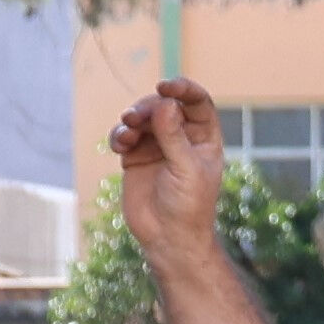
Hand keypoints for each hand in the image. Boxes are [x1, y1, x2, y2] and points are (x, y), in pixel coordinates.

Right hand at [103, 79, 231, 254]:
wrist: (168, 238)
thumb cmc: (188, 206)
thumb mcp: (185, 169)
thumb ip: (173, 136)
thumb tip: (165, 103)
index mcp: (204, 137)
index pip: (197, 102)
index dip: (183, 89)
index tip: (165, 85)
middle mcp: (181, 138)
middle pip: (164, 106)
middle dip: (148, 107)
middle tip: (135, 117)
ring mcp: (157, 146)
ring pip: (141, 118)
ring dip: (131, 119)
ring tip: (127, 133)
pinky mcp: (135, 157)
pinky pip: (124, 136)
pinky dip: (119, 135)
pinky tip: (119, 145)